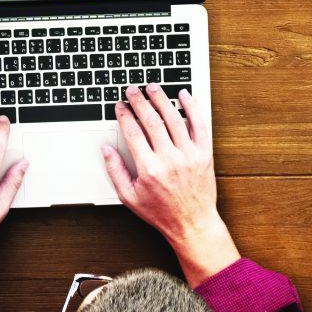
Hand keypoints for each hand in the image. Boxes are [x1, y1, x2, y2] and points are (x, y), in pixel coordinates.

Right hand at [102, 85, 237, 285]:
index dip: (124, 115)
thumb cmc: (161, 212)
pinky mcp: (204, 154)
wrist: (192, 223)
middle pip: (151, 120)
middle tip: (133, 90)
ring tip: (153, 87)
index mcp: (149, 169)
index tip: (120, 105)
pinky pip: (199, 125)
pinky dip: (192, 107)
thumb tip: (106, 149)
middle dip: (139, 101)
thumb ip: (116, 171)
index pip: (133, 132)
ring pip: (173, 118)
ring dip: (161, 99)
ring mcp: (189, 155)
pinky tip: (184, 95)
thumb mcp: (129, 197)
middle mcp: (169, 159)